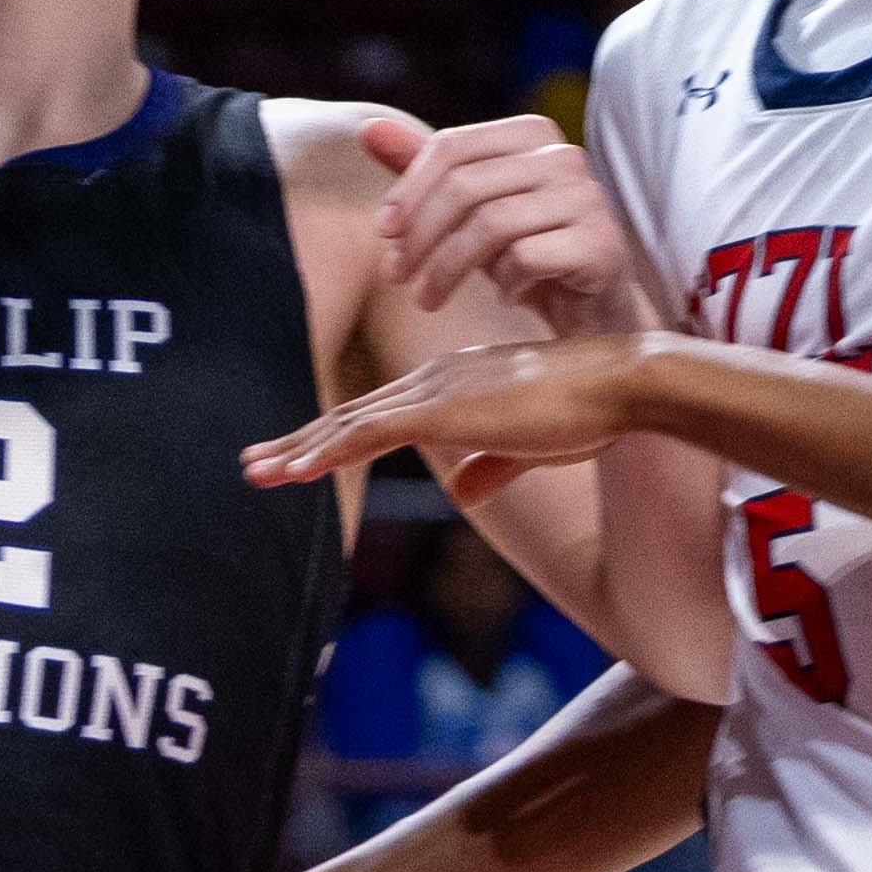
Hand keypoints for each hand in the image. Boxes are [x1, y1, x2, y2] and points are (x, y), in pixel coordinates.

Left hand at [249, 332, 659, 509]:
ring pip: (351, 423)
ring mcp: (437, 391)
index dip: (332, 438)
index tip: (293, 457)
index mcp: (456, 385)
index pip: (380, 415)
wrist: (618, 384)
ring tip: (258, 472)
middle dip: (301, 442)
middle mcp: (437, 380)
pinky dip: (330, 450)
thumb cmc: (587, 412)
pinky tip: (299, 469)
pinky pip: (371, 432)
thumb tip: (461, 491)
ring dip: (301, 448)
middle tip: (253, 465)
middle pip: (353, 416)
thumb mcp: (529, 447)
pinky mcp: (444, 409)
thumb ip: (492, 465)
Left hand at [374, 112, 665, 339]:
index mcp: (532, 134)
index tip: (384, 233)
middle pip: (466, 186)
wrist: (592, 305)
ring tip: (429, 297)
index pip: (453, 145)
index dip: (408, 190)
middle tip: (397, 276)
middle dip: (420, 237)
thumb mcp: (470, 209)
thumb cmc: (524, 249)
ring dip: (447, 269)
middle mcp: (564, 156)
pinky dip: (505, 284)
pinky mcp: (601, 243)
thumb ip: (425, 168)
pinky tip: (506, 297)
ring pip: (492, 224)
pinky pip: (528, 258)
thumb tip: (369, 129)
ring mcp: (588, 198)